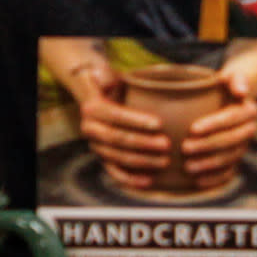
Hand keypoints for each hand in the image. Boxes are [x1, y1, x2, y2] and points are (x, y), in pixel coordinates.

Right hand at [66, 61, 171, 189]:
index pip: (114, 115)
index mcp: (91, 108)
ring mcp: (96, 145)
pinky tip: (149, 181)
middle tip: (167, 144)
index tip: (159, 123)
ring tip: (165, 161)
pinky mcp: (103, 158)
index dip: (136, 121)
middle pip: (117, 138)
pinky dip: (130, 180)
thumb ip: (106, 75)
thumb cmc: (111, 86)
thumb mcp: (106, 75)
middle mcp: (89, 128)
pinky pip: (114, 172)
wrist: (98, 98)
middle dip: (143, 143)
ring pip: (117, 157)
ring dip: (142, 161)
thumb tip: (110, 80)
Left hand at [180, 68, 256, 188]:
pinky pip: (230, 172)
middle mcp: (249, 130)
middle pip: (231, 141)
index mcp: (248, 111)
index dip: (214, 124)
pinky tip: (198, 182)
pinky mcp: (236, 158)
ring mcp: (243, 146)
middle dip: (208, 146)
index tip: (192, 128)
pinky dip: (215, 179)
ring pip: (230, 158)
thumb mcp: (229, 76)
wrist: (228, 99)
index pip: (232, 118)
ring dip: (210, 164)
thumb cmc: (222, 86)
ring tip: (188, 167)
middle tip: (185, 148)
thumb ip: (236, 78)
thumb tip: (242, 91)